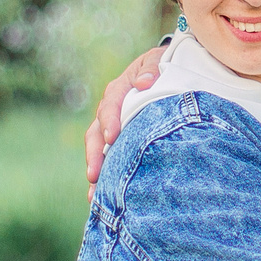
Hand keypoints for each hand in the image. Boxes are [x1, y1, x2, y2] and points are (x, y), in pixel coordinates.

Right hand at [85, 47, 166, 186]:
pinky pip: (108, 159)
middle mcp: (111, 110)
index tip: (113, 137)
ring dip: (96, 172)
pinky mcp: (119, 141)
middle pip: (96, 134)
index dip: (110, 121)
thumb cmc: (164, 65)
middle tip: (94, 175)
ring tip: (93, 197)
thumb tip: (146, 81)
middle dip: (95, 155)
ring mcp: (112, 127)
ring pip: (98, 151)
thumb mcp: (158, 60)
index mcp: (119, 89)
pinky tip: (101, 199)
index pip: (110, 105)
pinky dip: (104, 178)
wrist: (166, 70)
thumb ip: (152, 68)